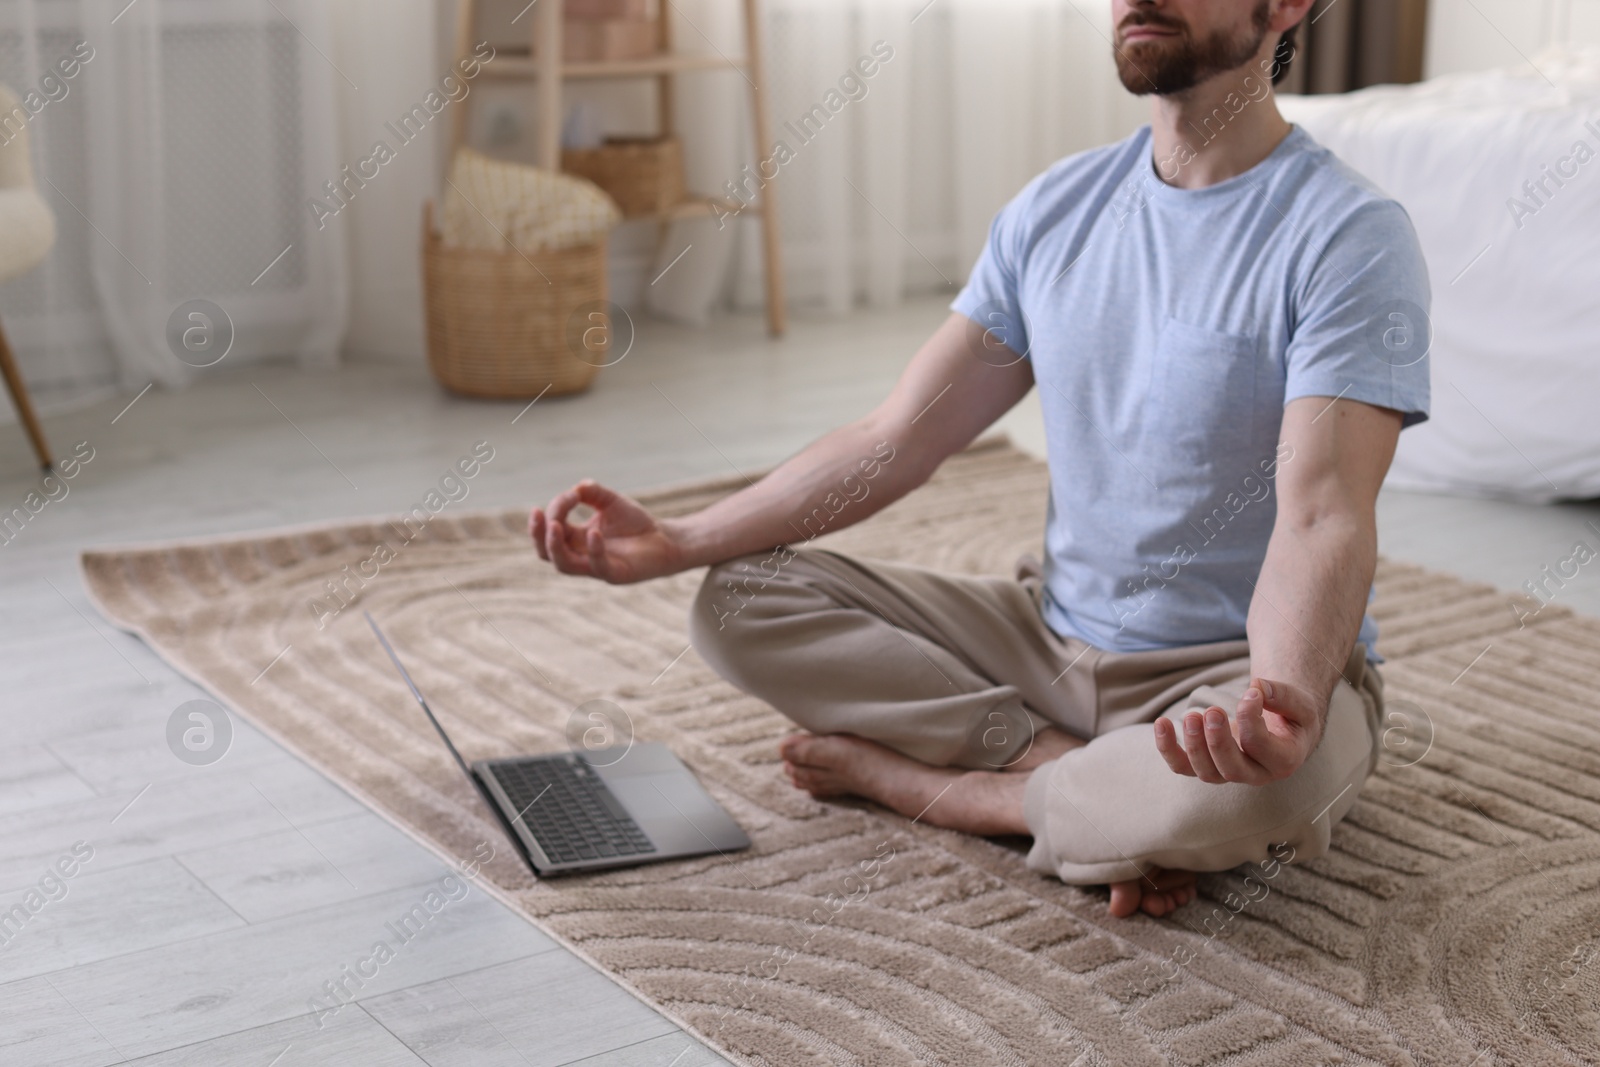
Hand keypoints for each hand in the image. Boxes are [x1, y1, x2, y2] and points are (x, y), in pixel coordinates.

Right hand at [529, 480, 684, 583]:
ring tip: (555, 526)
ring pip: (564, 565)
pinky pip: (598, 567)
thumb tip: (577, 488)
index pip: (552, 528)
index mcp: (576, 539)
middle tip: (538, 514)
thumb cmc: (635, 523)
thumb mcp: (611, 502)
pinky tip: (595, 532)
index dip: (556, 509)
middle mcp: (581, 555)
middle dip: (537, 534)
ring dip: (556, 546)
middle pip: (546, 552)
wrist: (665, 540)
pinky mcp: (616, 574)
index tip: (573, 494)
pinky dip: (594, 550)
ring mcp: (596, 567)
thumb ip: (593, 492)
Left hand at [1153, 678, 1323, 785]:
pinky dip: (1168, 749)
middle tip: (1212, 712)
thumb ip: (1283, 696)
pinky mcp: (1207, 765)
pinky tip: (1162, 723)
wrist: (1283, 730)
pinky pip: (1182, 767)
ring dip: (1194, 745)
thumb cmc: (1291, 716)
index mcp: (1283, 760)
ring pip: (1206, 772)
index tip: (1250, 692)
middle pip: (1231, 769)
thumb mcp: (1300, 704)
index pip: (1261, 747)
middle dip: (1217, 742)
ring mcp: (1229, 773)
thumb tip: (1256, 687)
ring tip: (1191, 716)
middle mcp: (1256, 774)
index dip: (1251, 718)